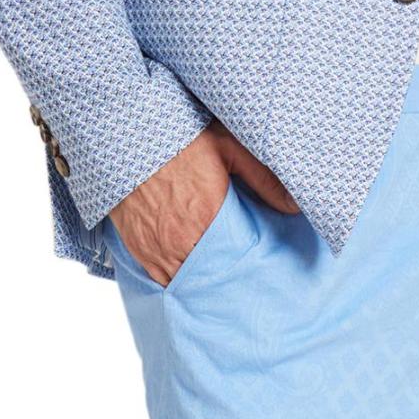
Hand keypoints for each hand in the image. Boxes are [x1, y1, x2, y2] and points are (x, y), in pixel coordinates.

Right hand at [110, 125, 297, 286]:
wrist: (123, 134)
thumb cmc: (177, 137)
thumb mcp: (227, 147)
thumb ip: (264, 178)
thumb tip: (295, 206)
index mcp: (208, 217)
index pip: (239, 260)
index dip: (250, 268)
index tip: (262, 271)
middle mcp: (181, 240)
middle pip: (214, 276)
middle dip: (228, 277)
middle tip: (247, 284)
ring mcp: (158, 249)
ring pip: (188, 282)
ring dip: (204, 281)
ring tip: (220, 278)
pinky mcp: (140, 250)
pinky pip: (163, 280)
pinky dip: (178, 279)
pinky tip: (192, 275)